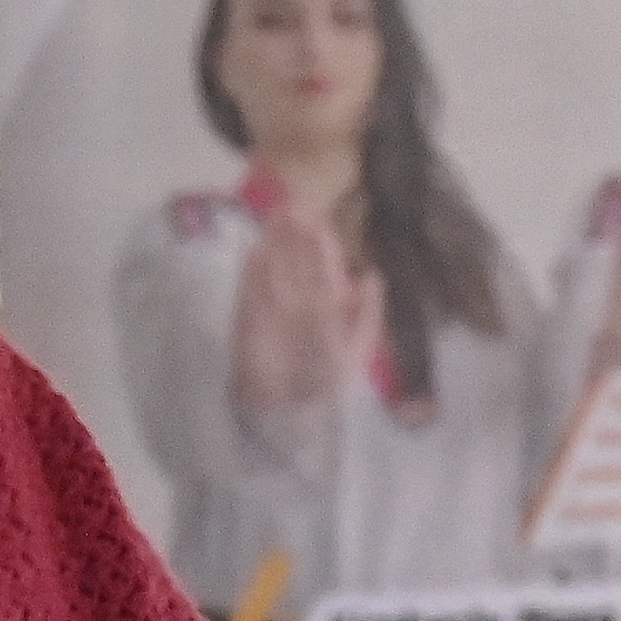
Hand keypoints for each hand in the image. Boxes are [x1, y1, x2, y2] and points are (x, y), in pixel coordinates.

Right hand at [228, 208, 373, 430]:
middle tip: (288, 206)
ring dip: (273, 244)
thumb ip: (367, 313)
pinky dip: (252, 273)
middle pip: (296, 260)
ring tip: (272, 218)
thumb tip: (371, 274)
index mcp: (330, 305)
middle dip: (293, 234)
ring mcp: (274, 308)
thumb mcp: (357, 349)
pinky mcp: (250, 320)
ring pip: (275, 269)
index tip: (314, 219)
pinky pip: (251, 291)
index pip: (324, 266)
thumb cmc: (328, 383)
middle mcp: (302, 300)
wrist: (292, 415)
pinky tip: (254, 251)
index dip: (320, 243)